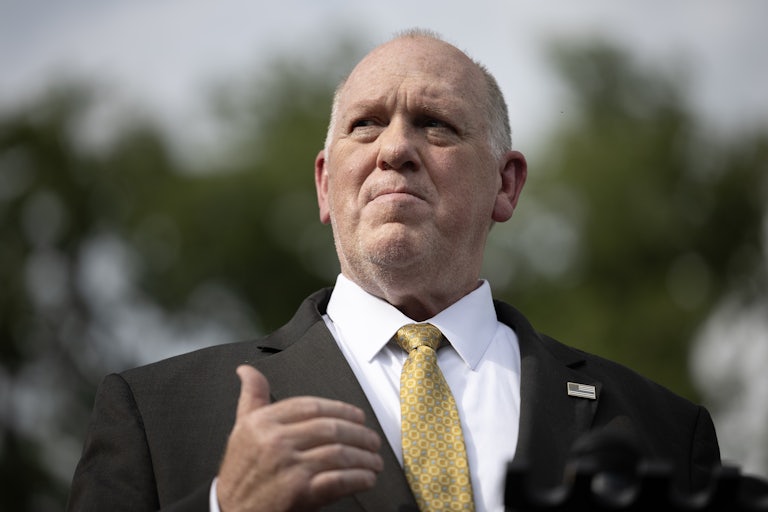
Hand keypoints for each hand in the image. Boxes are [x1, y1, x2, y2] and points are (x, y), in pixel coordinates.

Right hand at [217, 365, 382, 511]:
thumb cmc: (240, 473)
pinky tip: (366, 478)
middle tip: (372, 439)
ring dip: (364, 457)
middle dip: (359, 433)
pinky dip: (358, 478)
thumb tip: (248, 371)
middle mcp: (275, 441)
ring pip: (339, 452)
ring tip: (374, 460)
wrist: (229, 511)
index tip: (357, 416)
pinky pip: (338, 479)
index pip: (311, 406)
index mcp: (263, 422)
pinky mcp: (299, 492)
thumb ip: (252, 398)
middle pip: (330, 428)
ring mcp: (288, 466)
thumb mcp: (241, 430)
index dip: (341, 409)